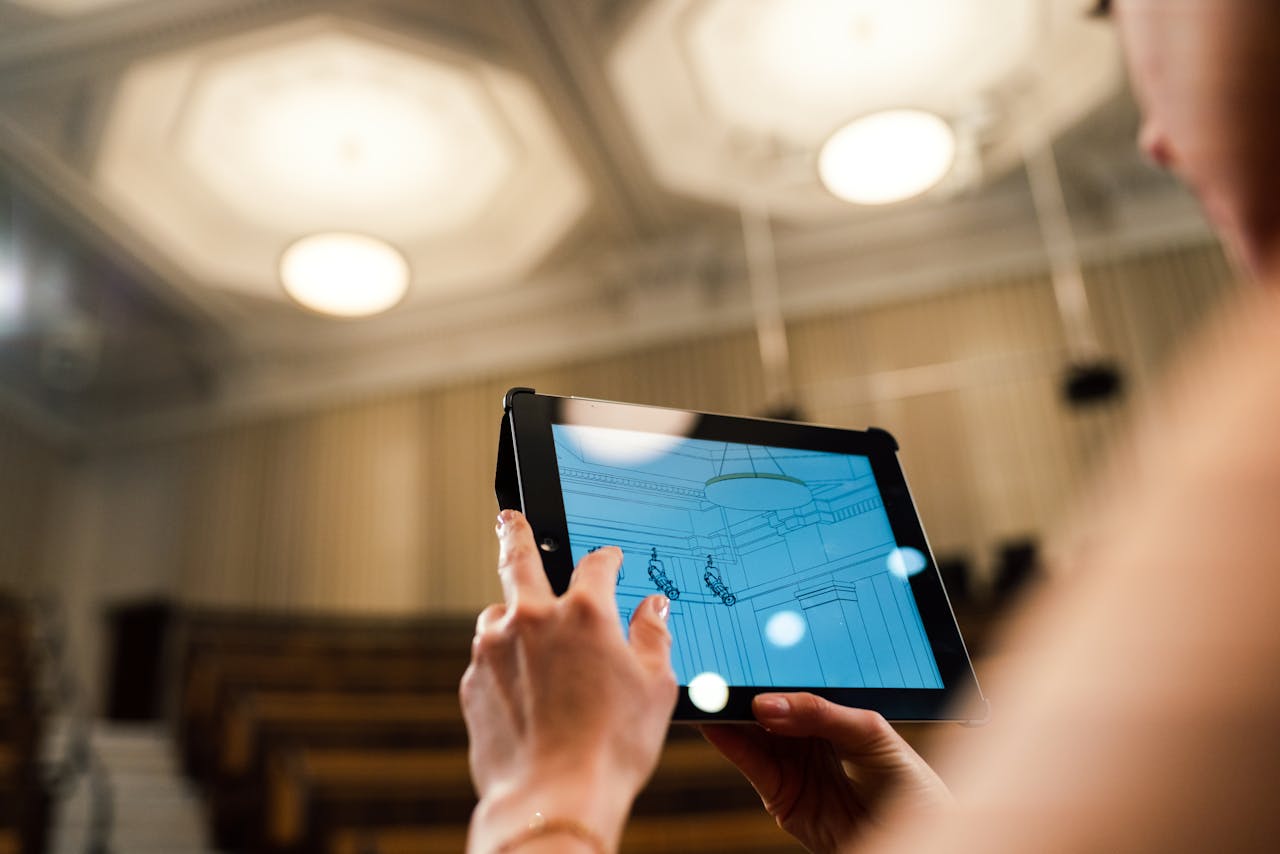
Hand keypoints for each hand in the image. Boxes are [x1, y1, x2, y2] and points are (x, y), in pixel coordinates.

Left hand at [460, 510, 677, 852]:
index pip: (596, 565)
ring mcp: (495, 650)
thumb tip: (653, 609)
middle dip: (515, 531)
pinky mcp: (472, 683)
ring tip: (530, 637)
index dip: (608, 559)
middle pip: (517, 558)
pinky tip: (524, 690)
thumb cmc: (612, 747)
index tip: (610, 560)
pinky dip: (504, 663)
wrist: (554, 799)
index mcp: (583, 613)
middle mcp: (532, 619)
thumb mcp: (656, 687)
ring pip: (498, 615)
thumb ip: (654, 637)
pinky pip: (489, 659)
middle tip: (510, 517)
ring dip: (512, 616)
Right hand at [701, 693, 950, 853]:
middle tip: (719, 670)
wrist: (922, 839)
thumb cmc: (911, 785)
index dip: (772, 673)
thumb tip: (768, 705)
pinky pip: (751, 765)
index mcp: (834, 716)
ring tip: (710, 694)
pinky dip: (730, 744)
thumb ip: (821, 714)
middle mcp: (810, 739)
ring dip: (729, 715)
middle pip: (768, 709)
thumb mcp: (871, 734)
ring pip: (753, 735)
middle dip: (744, 690)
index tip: (748, 655)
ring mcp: (794, 767)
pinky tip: (717, 725)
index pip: (795, 688)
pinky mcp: (781, 796)